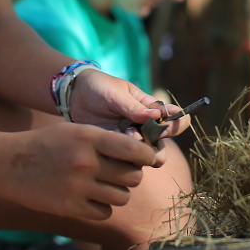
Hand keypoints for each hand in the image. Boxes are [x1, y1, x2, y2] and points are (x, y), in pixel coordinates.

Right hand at [1, 122, 156, 219]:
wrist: (8, 163)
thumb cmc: (46, 143)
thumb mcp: (74, 130)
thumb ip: (105, 139)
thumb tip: (139, 152)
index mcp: (89, 138)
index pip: (135, 150)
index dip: (146, 156)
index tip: (146, 158)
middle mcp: (86, 162)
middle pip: (133, 176)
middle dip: (132, 175)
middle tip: (121, 173)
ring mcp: (78, 187)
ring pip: (122, 197)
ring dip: (117, 192)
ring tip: (104, 185)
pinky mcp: (70, 208)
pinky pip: (104, 212)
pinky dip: (101, 207)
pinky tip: (89, 197)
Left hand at [68, 70, 191, 146]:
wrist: (73, 96)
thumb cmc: (99, 88)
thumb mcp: (116, 93)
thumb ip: (134, 106)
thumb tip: (157, 115)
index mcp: (150, 108)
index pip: (176, 118)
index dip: (177, 125)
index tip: (164, 125)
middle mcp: (144, 127)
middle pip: (162, 147)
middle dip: (157, 148)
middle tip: (143, 137)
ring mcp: (130, 140)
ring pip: (145, 158)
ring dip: (139, 152)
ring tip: (126, 136)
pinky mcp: (114, 150)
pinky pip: (125, 161)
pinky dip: (122, 156)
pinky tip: (112, 143)